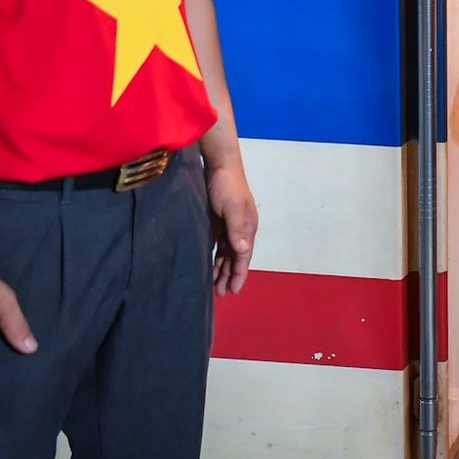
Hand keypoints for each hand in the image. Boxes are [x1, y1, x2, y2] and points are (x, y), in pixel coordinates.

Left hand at [206, 161, 259, 295]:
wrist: (219, 164)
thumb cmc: (227, 186)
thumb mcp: (232, 208)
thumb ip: (237, 230)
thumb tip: (243, 251)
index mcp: (248, 227)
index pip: (244, 256)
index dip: (239, 274)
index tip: (232, 291)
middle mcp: (241, 229)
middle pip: (236, 257)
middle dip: (229, 275)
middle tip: (220, 294)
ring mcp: (230, 225)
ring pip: (227, 253)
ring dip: (222, 268)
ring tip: (214, 285)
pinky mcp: (220, 220)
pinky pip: (219, 244)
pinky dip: (216, 256)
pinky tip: (209, 264)